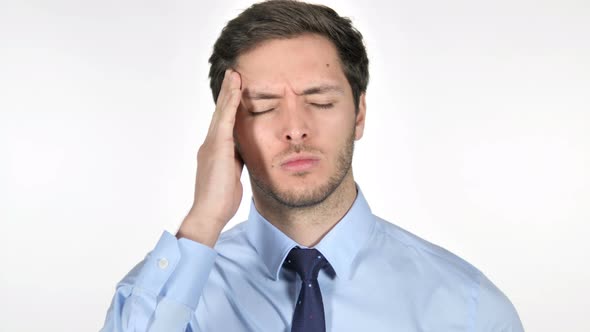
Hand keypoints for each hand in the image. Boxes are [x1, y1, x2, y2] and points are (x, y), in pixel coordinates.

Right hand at [177, 69, 243, 246]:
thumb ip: (236, 161)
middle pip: (220, 113)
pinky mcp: (217, 147)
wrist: (209, 213)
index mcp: (214, 151)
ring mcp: (211, 144)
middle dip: (226, 93)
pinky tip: (236, 90)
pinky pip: (226, 120)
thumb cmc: (221, 200)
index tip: (235, 91)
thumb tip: (243, 152)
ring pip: (221, 112)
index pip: (223, 123)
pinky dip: (231, 104)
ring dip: (228, 92)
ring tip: (234, 74)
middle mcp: (210, 144)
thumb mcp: (232, 175)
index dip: (229, 106)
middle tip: (233, 74)